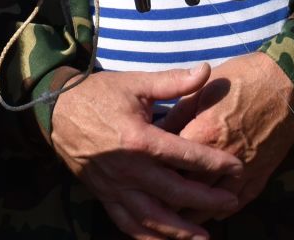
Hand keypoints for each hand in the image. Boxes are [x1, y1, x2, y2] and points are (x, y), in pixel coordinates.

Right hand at [47, 64, 243, 239]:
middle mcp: (128, 168)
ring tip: (204, 236)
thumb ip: (172, 82)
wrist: (56, 110)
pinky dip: (146, 236)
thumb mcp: (136, 83)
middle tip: (232, 203)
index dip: (214, 163)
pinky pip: (126, 223)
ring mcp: (114, 186)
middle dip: (206, 199)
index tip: (237, 168)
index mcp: (139, 139)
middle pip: (174, 192)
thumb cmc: (98, 94)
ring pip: (151, 216)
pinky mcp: (103, 195)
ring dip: (179, 230)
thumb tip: (206, 71)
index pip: (185, 156)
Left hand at [159, 51, 293, 219]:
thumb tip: (157, 130)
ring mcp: (245, 168)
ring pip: (214, 202)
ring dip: (196, 213)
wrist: (284, 80)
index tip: (141, 176)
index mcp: (204, 132)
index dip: (156, 171)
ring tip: (178, 220)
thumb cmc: (241, 78)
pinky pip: (242, 200)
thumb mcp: (203, 89)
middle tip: (151, 205)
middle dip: (169, 200)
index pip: (172, 161)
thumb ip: (178, 113)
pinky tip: (212, 215)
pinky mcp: (262, 172)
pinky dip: (225, 211)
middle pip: (190, 188)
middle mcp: (223, 156)